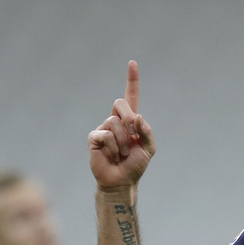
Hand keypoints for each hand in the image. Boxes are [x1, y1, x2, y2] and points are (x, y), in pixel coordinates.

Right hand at [88, 60, 155, 191]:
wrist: (122, 181)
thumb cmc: (135, 164)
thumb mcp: (149, 149)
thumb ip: (147, 132)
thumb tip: (138, 117)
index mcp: (131, 120)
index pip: (131, 96)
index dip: (132, 80)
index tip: (132, 63)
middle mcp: (115, 120)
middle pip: (120, 104)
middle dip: (129, 120)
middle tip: (132, 139)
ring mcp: (103, 127)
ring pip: (114, 123)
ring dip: (124, 142)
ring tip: (123, 154)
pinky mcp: (94, 137)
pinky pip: (105, 135)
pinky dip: (114, 148)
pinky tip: (113, 156)